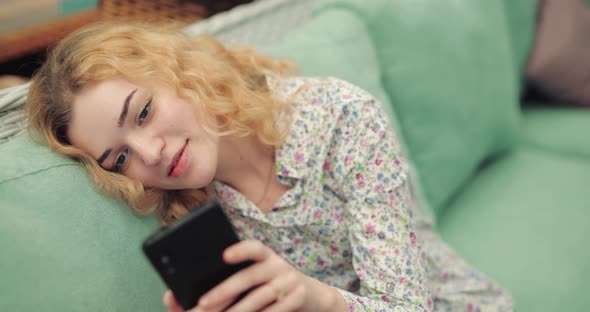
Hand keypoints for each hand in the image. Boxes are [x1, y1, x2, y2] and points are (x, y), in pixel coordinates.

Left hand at [162, 240, 345, 311]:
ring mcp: (290, 281)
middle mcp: (278, 264)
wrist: (311, 296)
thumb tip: (189, 294)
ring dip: (239, 310)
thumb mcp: (258, 278)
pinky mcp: (299, 297)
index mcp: (264, 256)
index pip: (253, 248)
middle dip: (224, 291)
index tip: (225, 255)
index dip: (241, 250)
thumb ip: (229, 281)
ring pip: (260, 297)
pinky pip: (276, 310)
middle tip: (203, 304)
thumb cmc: (272, 286)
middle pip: (249, 277)